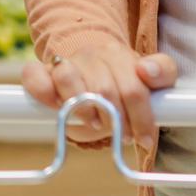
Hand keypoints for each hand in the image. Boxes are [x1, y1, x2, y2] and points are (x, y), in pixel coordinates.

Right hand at [21, 37, 177, 155]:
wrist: (88, 65)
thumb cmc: (122, 78)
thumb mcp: (150, 76)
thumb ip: (162, 71)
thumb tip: (146, 71)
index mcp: (119, 55)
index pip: (133, 87)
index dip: (140, 118)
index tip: (144, 139)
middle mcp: (90, 55)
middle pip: (103, 88)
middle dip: (115, 120)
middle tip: (121, 135)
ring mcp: (64, 62)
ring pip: (67, 77)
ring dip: (81, 108)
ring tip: (93, 124)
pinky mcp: (40, 71)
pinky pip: (33, 76)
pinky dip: (42, 92)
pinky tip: (55, 108)